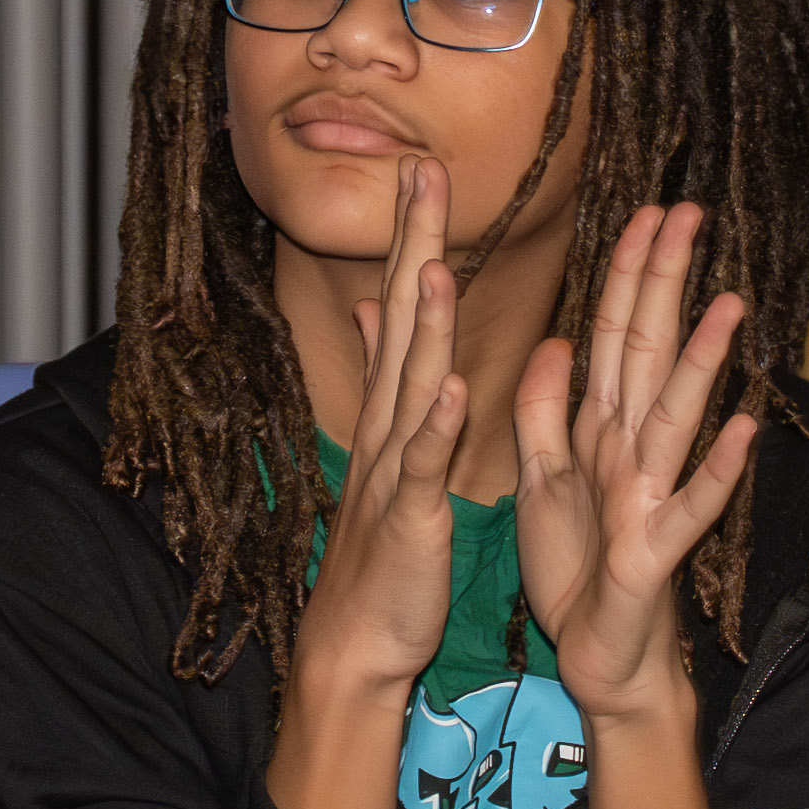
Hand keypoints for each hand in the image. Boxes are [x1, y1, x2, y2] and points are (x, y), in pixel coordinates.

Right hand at [285, 151, 488, 701]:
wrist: (356, 639)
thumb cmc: (384, 547)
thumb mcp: (388, 448)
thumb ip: (386, 374)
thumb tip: (374, 307)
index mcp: (396, 409)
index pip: (403, 306)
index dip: (412, 237)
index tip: (421, 169)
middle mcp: (390, 425)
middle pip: (403, 321)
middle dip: (412, 246)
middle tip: (420, 174)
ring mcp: (397, 468)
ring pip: (414, 384)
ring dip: (424, 325)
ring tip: (435, 263)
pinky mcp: (413, 515)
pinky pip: (427, 467)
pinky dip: (437, 428)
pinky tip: (452, 389)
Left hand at [511, 200, 764, 745]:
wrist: (596, 656)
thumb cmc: (577, 567)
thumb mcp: (541, 477)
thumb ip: (544, 408)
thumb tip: (560, 338)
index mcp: (599, 428)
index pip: (616, 333)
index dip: (628, 272)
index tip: (646, 208)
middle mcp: (632, 450)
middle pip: (650, 353)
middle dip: (666, 285)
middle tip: (690, 212)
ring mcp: (650, 496)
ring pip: (676, 416)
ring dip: (704, 362)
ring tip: (729, 303)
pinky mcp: (655, 550)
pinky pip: (691, 506)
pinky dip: (717, 471)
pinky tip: (745, 430)